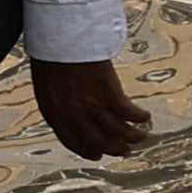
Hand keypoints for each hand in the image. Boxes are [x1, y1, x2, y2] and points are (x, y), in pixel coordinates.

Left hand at [29, 57, 150, 161]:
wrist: (60, 37)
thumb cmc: (51, 54)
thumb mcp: (46, 85)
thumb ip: (58, 102)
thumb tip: (70, 111)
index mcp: (55, 114)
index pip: (73, 142)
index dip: (88, 151)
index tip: (97, 155)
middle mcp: (75, 116)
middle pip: (99, 142)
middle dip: (115, 149)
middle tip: (125, 150)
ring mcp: (93, 106)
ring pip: (118, 131)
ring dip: (133, 137)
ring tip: (141, 136)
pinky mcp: (110, 93)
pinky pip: (129, 113)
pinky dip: (139, 117)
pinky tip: (145, 116)